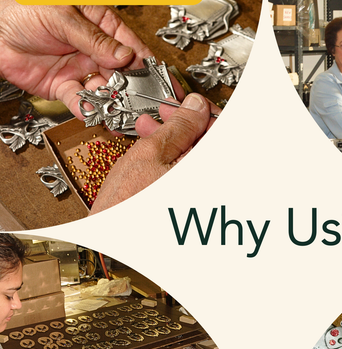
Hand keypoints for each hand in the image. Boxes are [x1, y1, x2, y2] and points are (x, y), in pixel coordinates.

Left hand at [0, 0, 153, 117]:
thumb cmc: (21, 11)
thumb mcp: (63, 17)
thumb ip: (95, 39)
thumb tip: (124, 55)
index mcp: (101, 26)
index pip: (133, 49)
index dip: (151, 67)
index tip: (164, 83)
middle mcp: (95, 51)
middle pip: (124, 75)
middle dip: (135, 92)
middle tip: (146, 106)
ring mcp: (82, 71)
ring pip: (106, 91)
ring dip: (113, 103)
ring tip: (120, 113)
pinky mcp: (66, 88)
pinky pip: (82, 101)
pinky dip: (88, 109)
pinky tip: (93, 112)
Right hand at [89, 93, 220, 213]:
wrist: (113, 241)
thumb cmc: (126, 207)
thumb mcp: (149, 154)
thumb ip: (178, 126)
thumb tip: (194, 107)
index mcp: (205, 168)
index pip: (221, 129)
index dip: (204, 112)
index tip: (189, 106)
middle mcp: (209, 182)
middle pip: (209, 143)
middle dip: (189, 124)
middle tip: (167, 116)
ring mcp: (202, 195)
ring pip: (198, 157)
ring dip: (179, 140)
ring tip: (152, 131)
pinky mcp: (191, 204)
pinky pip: (189, 173)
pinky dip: (177, 160)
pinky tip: (157, 153)